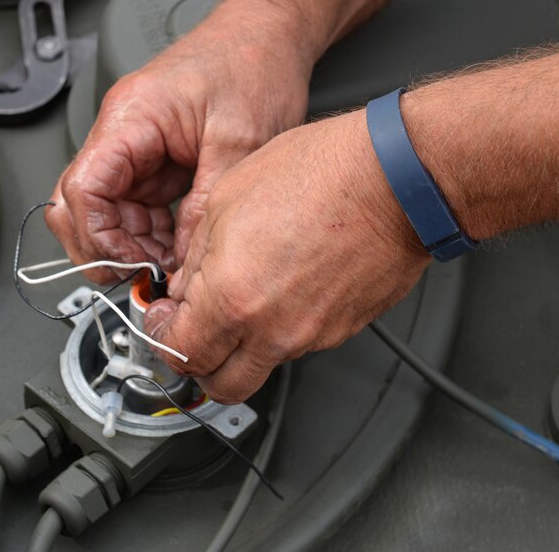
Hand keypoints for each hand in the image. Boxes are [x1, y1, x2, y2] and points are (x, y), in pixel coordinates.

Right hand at [46, 0, 315, 283]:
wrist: (270, 33)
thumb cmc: (252, 62)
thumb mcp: (240, 142)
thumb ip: (205, 204)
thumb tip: (182, 258)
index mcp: (130, 118)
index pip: (81, 189)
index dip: (98, 237)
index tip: (131, 263)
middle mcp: (122, 132)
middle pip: (78, 205)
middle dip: (104, 247)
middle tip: (143, 273)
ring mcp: (135, 147)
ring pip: (104, 212)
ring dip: (131, 244)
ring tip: (170, 262)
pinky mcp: (154, 159)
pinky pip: (134, 208)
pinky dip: (150, 234)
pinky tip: (178, 244)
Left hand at [145, 109, 430, 403]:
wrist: (395, 176)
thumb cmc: (321, 173)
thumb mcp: (226, 197)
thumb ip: (196, 256)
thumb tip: (185, 286)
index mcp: (231, 299)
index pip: (180, 354)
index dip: (162, 339)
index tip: (164, 322)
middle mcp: (272, 330)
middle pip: (222, 385)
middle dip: (199, 363)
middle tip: (193, 332)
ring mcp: (313, 336)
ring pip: (261, 365)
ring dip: (242, 345)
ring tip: (243, 295)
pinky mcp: (343, 329)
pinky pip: (299, 343)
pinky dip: (281, 327)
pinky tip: (282, 284)